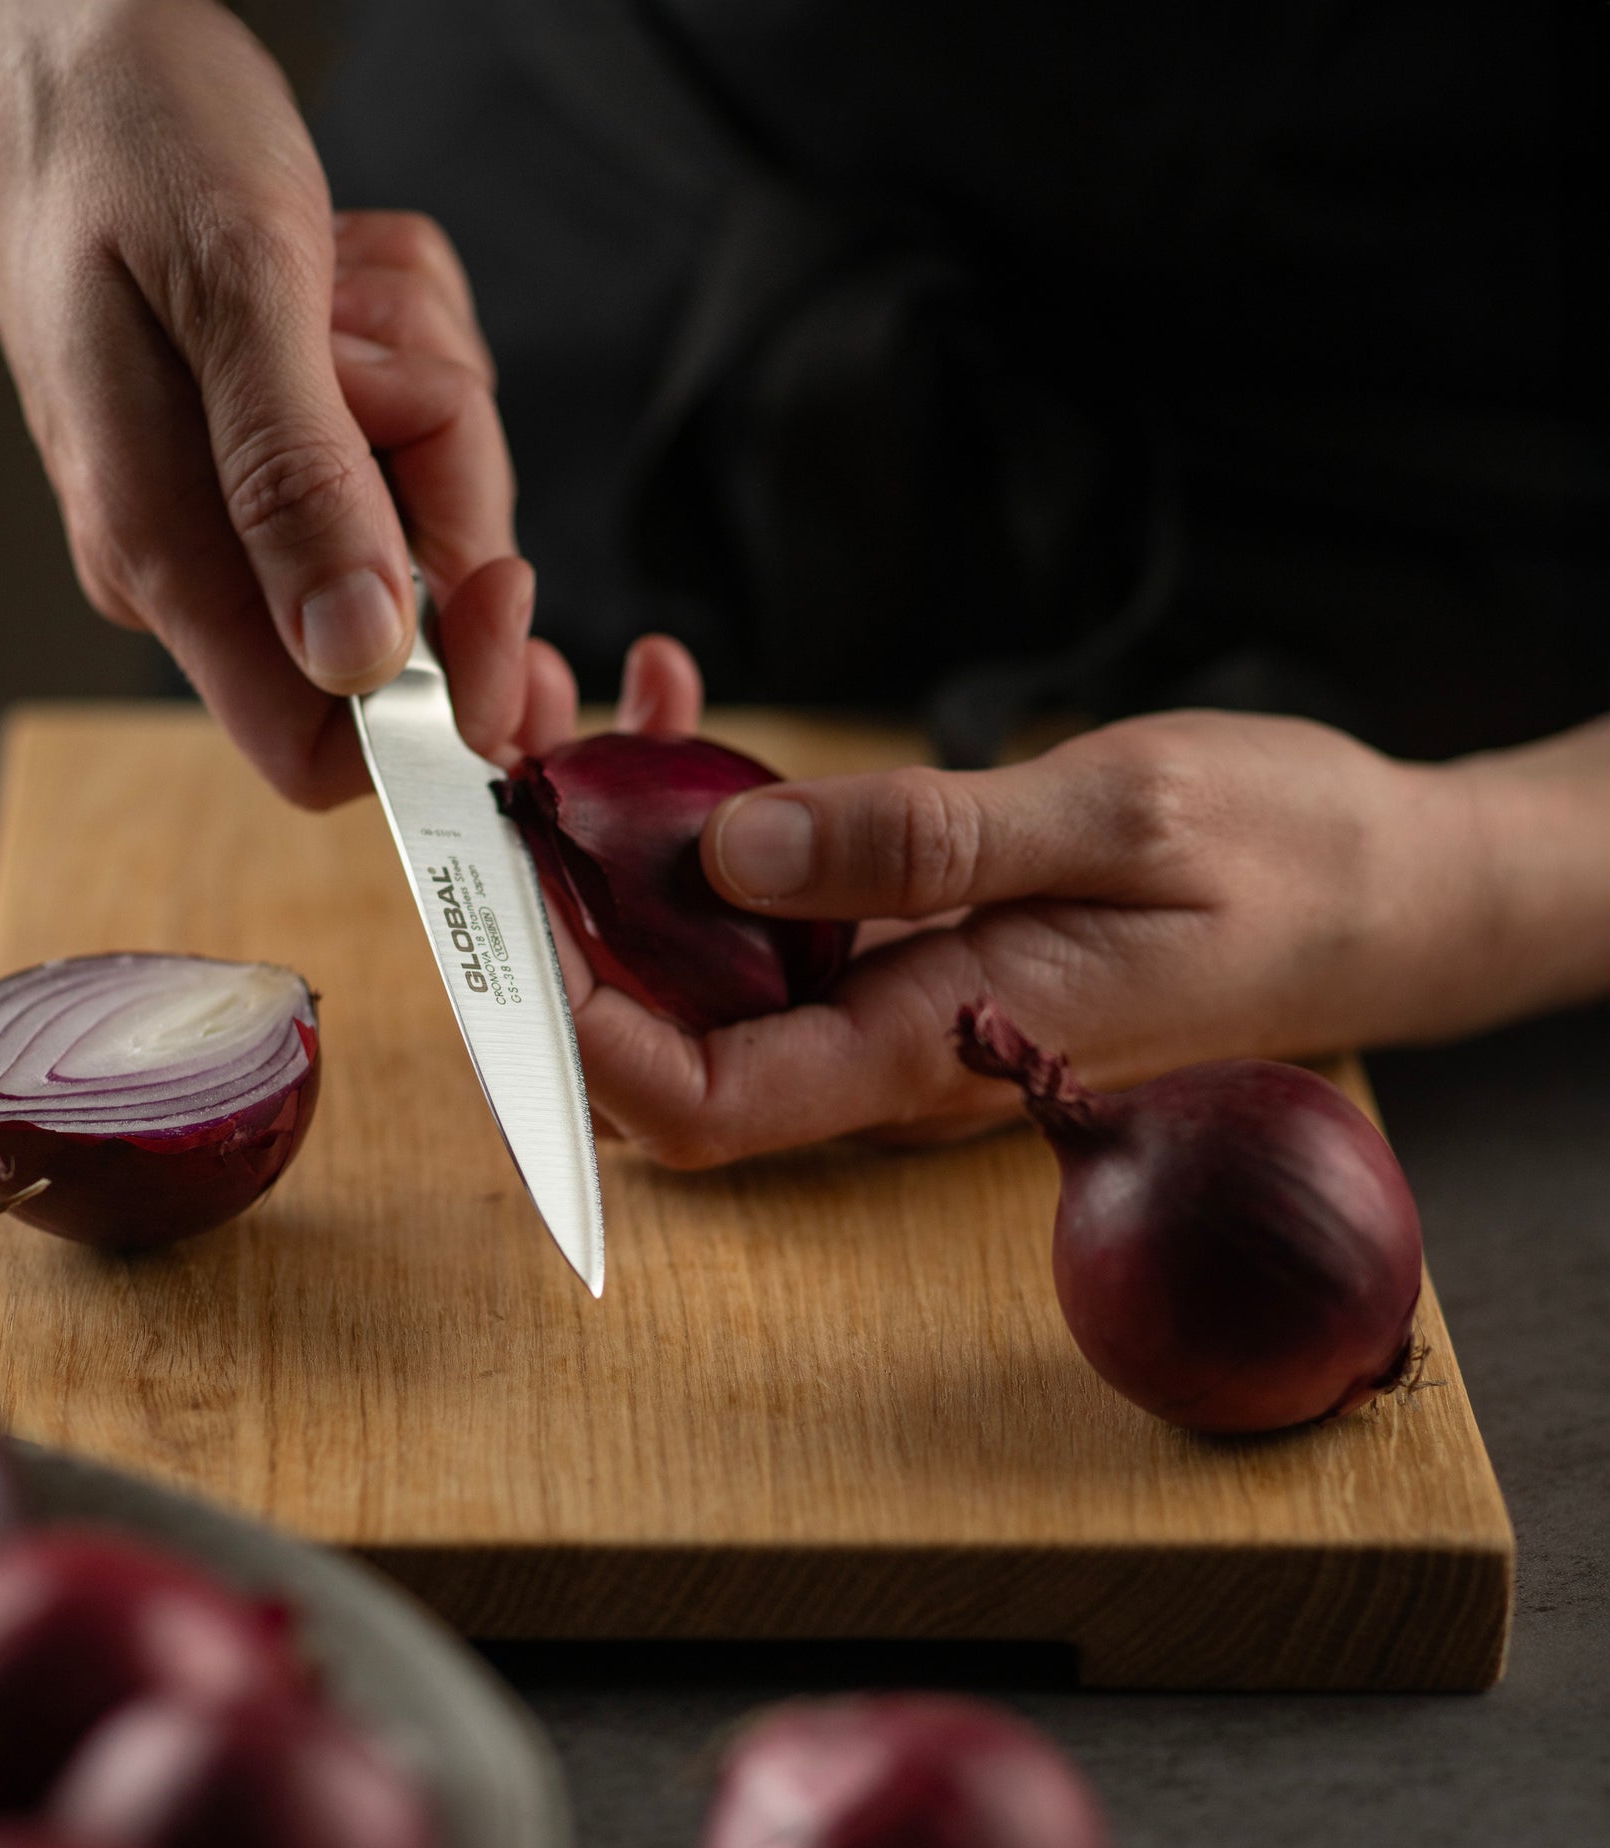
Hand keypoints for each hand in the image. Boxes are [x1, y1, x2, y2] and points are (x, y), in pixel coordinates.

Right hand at [0, 0, 536, 803]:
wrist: (65, 31)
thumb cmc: (120, 132)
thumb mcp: (235, 288)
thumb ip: (297, 482)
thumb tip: (358, 656)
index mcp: (166, 557)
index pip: (319, 754)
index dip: (439, 713)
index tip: (500, 596)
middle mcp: (205, 558)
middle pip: (411, 619)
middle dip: (440, 478)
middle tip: (370, 351)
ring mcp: (246, 503)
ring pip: (427, 510)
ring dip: (423, 384)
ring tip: (328, 283)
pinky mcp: (286, 444)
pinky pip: (415, 431)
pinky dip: (408, 343)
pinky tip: (335, 270)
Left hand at [550, 706, 1509, 1164]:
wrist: (1382, 888)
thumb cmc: (1282, 855)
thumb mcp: (1119, 817)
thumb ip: (926, 844)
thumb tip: (731, 861)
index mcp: (936, 1044)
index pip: (703, 1103)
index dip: (579, 1036)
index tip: (515, 906)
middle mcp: (891, 1048)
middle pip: (664, 1039)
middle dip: (561, 921)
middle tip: (510, 760)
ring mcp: (895, 1001)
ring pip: (699, 966)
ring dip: (616, 849)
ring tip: (593, 698)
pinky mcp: (910, 947)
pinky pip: (767, 909)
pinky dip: (703, 815)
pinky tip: (690, 708)